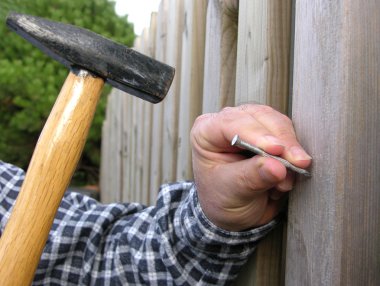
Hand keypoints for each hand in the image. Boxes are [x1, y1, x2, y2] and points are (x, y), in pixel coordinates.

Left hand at [190, 104, 310, 230]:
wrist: (234, 213)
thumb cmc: (221, 199)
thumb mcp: (231, 192)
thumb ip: (252, 178)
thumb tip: (277, 167)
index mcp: (206, 132)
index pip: (231, 123)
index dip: (257, 134)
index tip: (277, 150)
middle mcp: (228, 122)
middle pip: (260, 118)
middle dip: (282, 141)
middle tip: (296, 163)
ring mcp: (251, 125)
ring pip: (279, 124)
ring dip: (289, 151)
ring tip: (286, 181)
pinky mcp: (271, 134)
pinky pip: (289, 136)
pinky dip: (293, 156)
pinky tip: (287, 178)